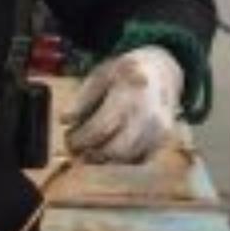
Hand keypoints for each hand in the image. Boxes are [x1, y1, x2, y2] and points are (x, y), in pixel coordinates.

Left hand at [63, 46, 183, 163]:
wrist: (160, 71)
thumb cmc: (125, 73)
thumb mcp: (100, 76)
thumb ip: (82, 100)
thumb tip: (65, 120)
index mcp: (130, 93)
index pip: (100, 128)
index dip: (80, 140)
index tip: (68, 140)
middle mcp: (149, 113)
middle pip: (116, 150)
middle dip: (91, 155)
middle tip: (76, 150)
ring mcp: (160, 129)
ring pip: (126, 158)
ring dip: (104, 159)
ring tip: (89, 149)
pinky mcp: (164, 140)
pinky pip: (137, 160)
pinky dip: (120, 159)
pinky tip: (108, 147)